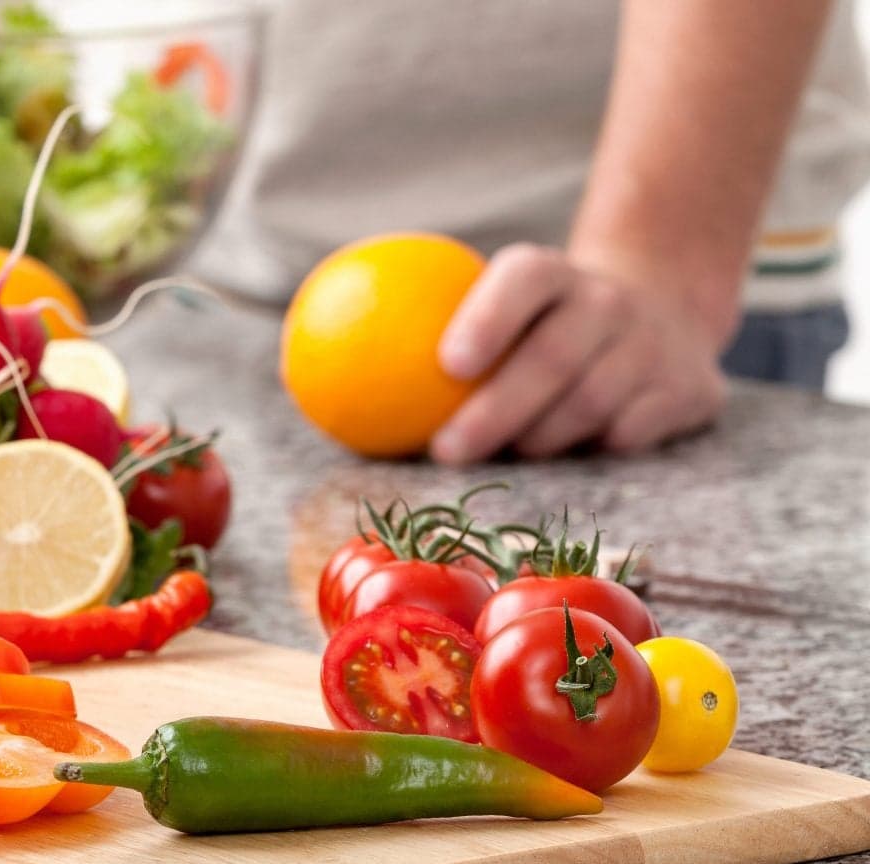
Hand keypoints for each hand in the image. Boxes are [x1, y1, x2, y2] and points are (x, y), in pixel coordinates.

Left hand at [429, 244, 729, 463]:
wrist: (660, 308)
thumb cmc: (534, 326)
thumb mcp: (489, 306)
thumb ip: (415, 328)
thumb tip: (301, 369)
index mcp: (553, 272)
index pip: (523, 280)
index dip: (488, 317)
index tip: (447, 364)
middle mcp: (609, 299)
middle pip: (554, 358)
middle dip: (497, 412)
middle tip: (446, 452)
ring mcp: (657, 343)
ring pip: (593, 404)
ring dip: (540, 440)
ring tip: (506, 455)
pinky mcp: (695, 388)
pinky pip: (635, 433)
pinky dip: (597, 449)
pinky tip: (567, 457)